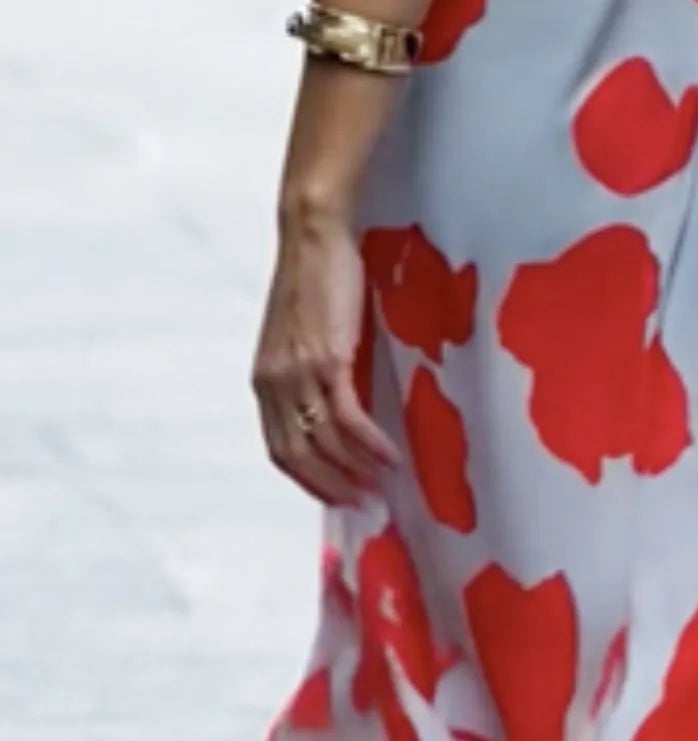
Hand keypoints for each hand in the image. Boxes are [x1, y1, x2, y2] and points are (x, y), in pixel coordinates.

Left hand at [251, 204, 400, 504]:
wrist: (312, 234)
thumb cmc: (313, 274)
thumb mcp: (301, 332)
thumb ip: (309, 367)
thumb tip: (337, 398)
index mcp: (264, 380)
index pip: (279, 448)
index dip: (307, 479)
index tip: (336, 496)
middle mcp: (274, 384)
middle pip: (298, 456)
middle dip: (331, 488)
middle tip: (363, 506)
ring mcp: (299, 374)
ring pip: (325, 443)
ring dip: (355, 473)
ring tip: (383, 487)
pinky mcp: (328, 360)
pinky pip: (349, 418)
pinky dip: (369, 444)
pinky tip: (390, 456)